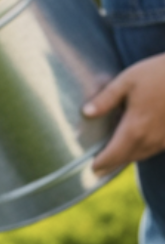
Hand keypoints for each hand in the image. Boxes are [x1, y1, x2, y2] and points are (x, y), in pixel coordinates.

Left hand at [84, 55, 164, 173]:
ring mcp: (164, 139)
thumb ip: (106, 99)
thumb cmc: (159, 74)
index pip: (114, 154)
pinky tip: (137, 142)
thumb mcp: (127, 81)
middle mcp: (151, 139)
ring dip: (128, 157)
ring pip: (142, 155)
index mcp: (135, 128)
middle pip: (127, 158)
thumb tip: (86, 112)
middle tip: (100, 168)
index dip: (101, 163)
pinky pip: (155, 148)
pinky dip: (143, 149)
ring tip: (114, 158)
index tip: (91, 169)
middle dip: (112, 164)